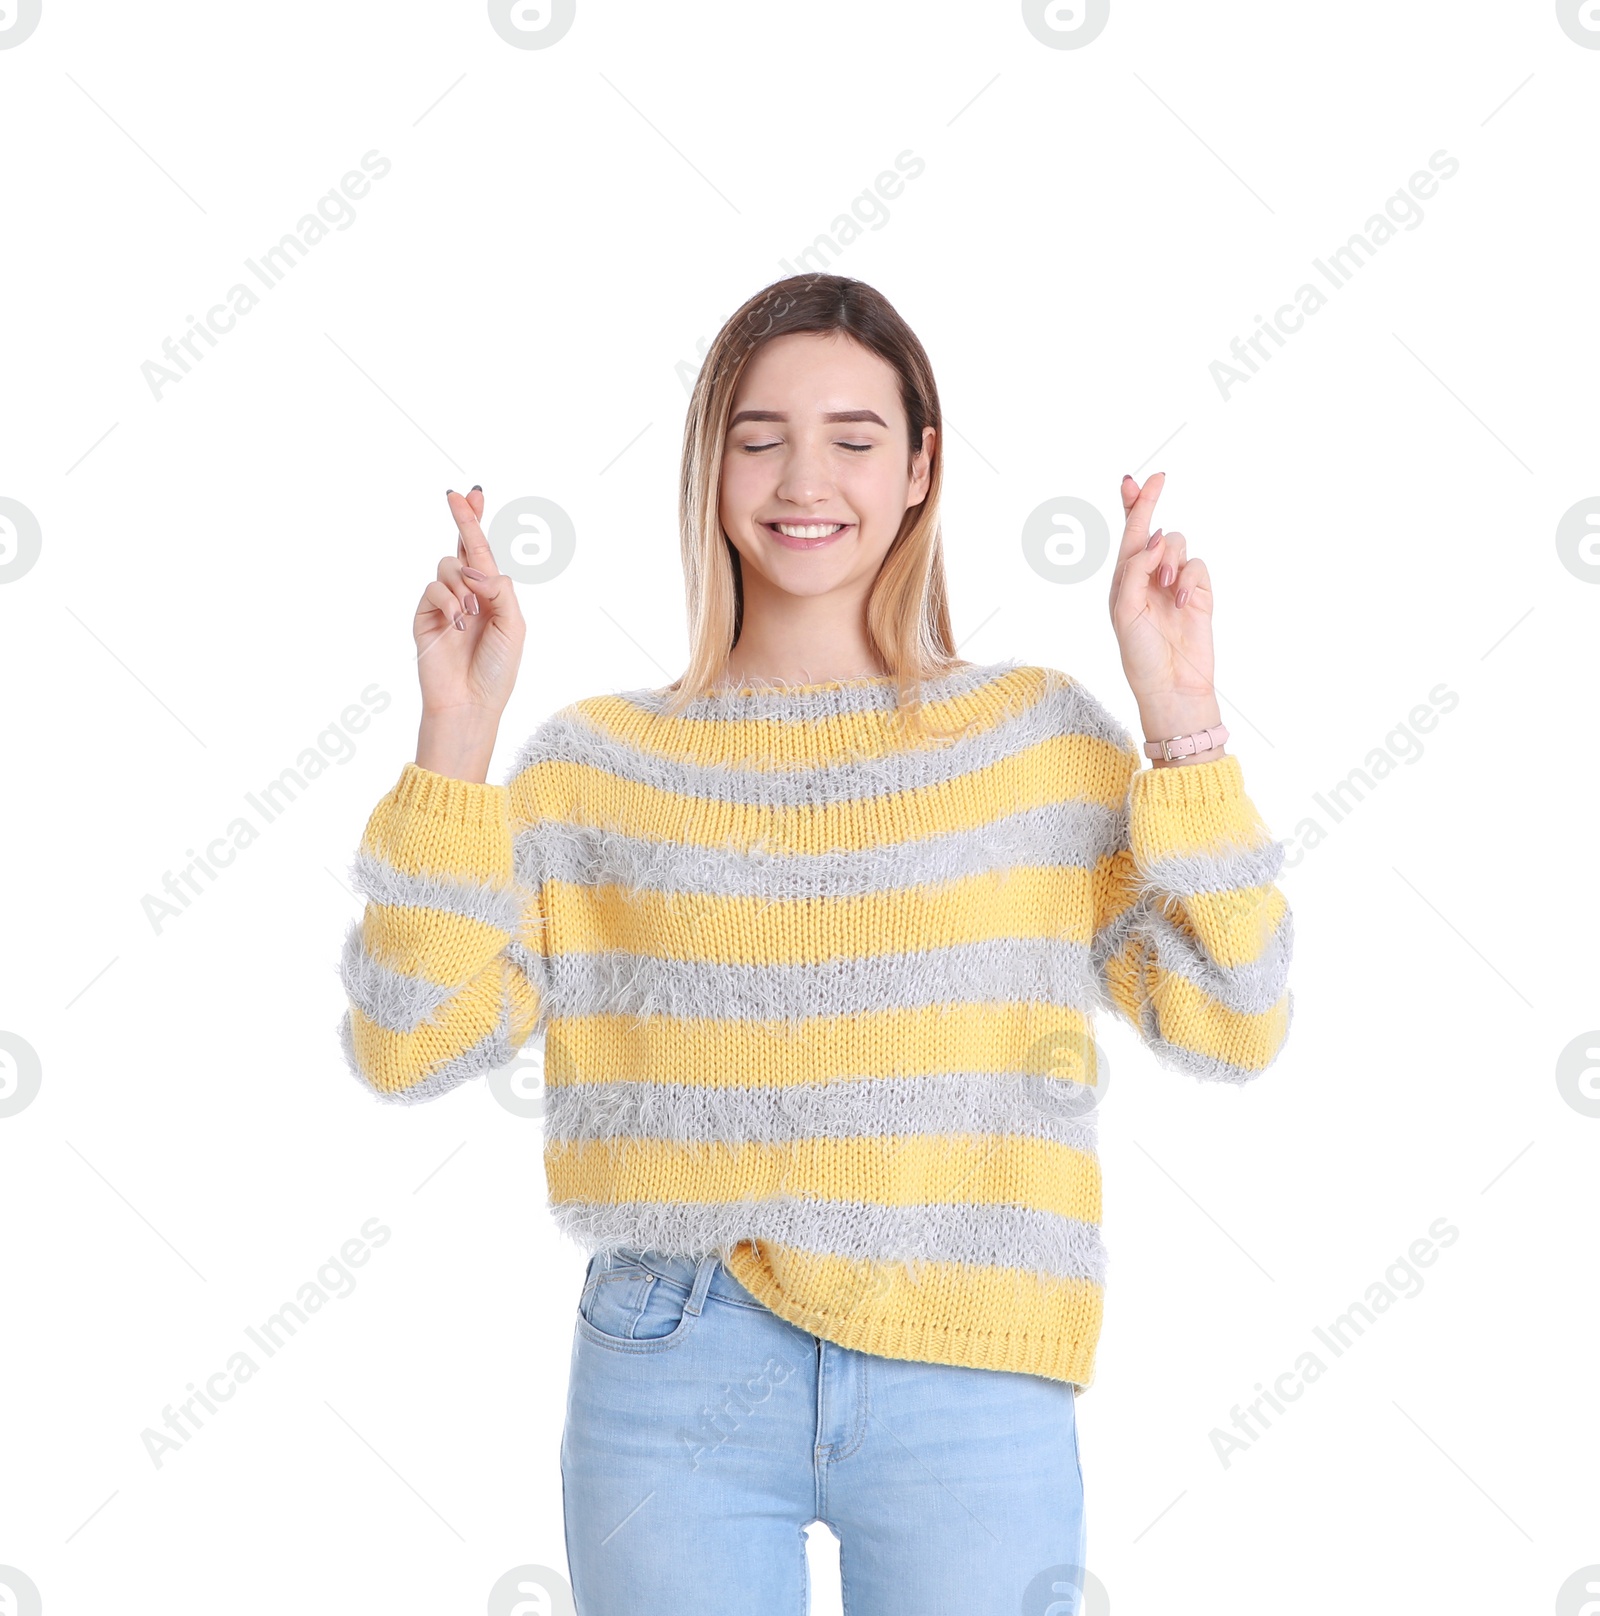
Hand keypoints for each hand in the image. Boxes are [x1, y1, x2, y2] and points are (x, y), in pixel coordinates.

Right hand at [413, 487, 525, 780]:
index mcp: (493, 596)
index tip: (472, 494)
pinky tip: (458, 624)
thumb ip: (499, 589)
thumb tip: (473, 566)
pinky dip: (449, 601)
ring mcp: (445, 604)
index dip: (476, 523)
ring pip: (447, 567)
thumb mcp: (513, 625)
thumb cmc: (497, 670)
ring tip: (472, 616)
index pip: (482, 553)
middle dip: (462, 521)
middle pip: (461, 548)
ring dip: (464, 586)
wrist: (470, 702)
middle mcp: (468, 595)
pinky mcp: (425, 615)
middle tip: (455, 496)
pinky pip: (433, 588)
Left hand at [1107, 471, 1221, 750]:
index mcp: (1124, 581)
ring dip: (1169, 556)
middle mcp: (1149, 578)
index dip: (1131, 507)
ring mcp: (1175, 584)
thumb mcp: (1125, 612)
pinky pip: (1197, 565)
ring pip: (1176, 543)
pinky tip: (1183, 601)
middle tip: (1157, 478)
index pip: (1127, 537)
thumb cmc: (1141, 655)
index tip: (1131, 479)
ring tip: (1164, 583)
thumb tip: (1152, 540)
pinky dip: (1189, 578)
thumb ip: (1134, 572)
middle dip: (1150, 504)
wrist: (1172, 686)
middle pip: (1151, 530)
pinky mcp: (1200, 593)